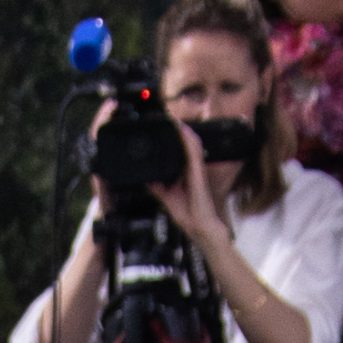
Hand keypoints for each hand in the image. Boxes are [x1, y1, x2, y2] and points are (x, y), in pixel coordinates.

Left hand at [148, 114, 222, 254]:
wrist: (200, 226)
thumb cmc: (187, 213)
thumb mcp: (165, 196)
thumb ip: (155, 185)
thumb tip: (143, 178)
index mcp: (184, 170)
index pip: (177, 148)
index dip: (170, 135)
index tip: (159, 125)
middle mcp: (190, 165)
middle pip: (183, 141)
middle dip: (174, 128)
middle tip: (162, 115)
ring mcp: (195, 166)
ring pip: (189, 140)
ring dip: (180, 128)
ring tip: (169, 116)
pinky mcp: (198, 170)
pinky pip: (193, 149)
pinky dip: (186, 137)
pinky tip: (180, 128)